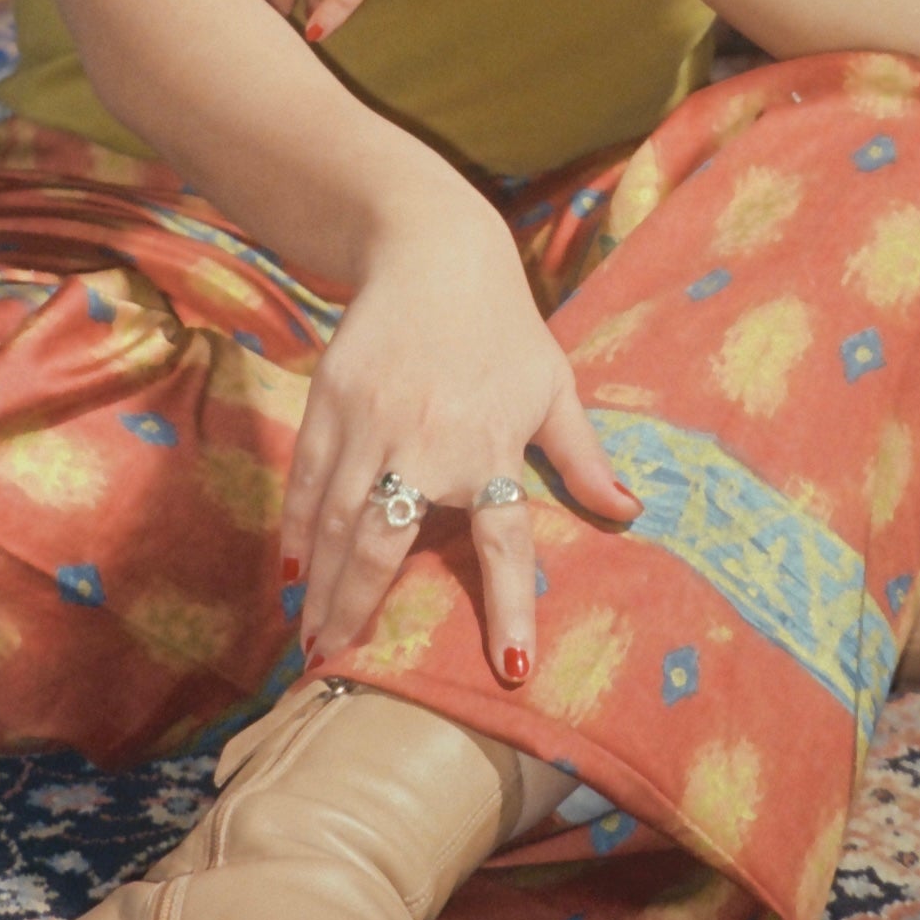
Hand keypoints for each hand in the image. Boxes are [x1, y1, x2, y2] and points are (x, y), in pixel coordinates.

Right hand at [282, 203, 639, 682]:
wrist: (431, 250)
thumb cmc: (502, 325)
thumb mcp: (553, 385)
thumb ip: (583, 458)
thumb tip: (629, 514)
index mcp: (491, 446)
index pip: (505, 543)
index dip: (511, 607)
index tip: (510, 668)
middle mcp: (426, 443)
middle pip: (383, 543)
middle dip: (356, 608)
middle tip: (335, 664)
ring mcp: (369, 424)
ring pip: (334, 520)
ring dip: (320, 584)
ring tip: (309, 637)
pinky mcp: (329, 403)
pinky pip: (308, 481)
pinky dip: (296, 529)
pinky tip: (290, 571)